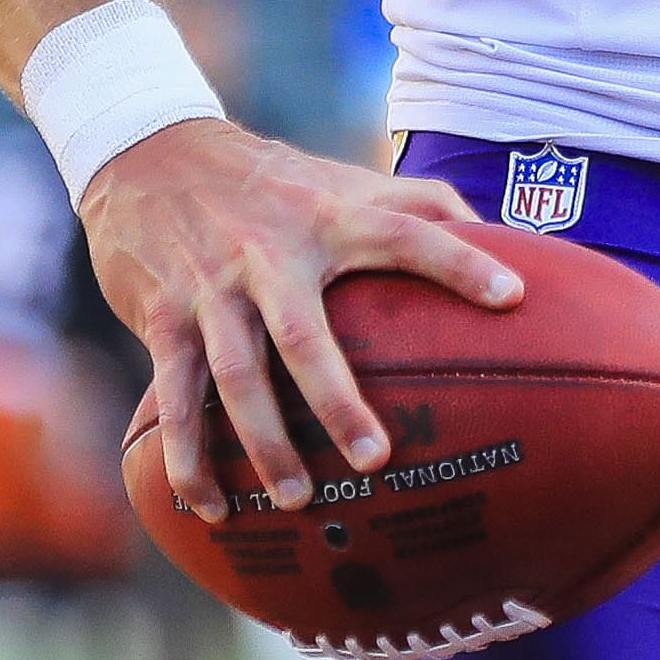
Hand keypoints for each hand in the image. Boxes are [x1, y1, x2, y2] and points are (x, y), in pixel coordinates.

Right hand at [79, 121, 521, 520]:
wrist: (146, 153)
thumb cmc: (271, 179)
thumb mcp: (341, 177)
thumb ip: (419, 201)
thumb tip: (503, 233)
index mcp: (329, 216)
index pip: (406, 232)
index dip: (459, 261)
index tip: (513, 297)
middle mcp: (271, 254)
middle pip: (304, 334)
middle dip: (336, 401)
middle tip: (376, 460)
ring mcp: (213, 290)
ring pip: (238, 376)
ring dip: (265, 444)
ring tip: (300, 499)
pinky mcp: (164, 318)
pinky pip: (176, 398)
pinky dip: (189, 457)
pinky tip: (212, 507)